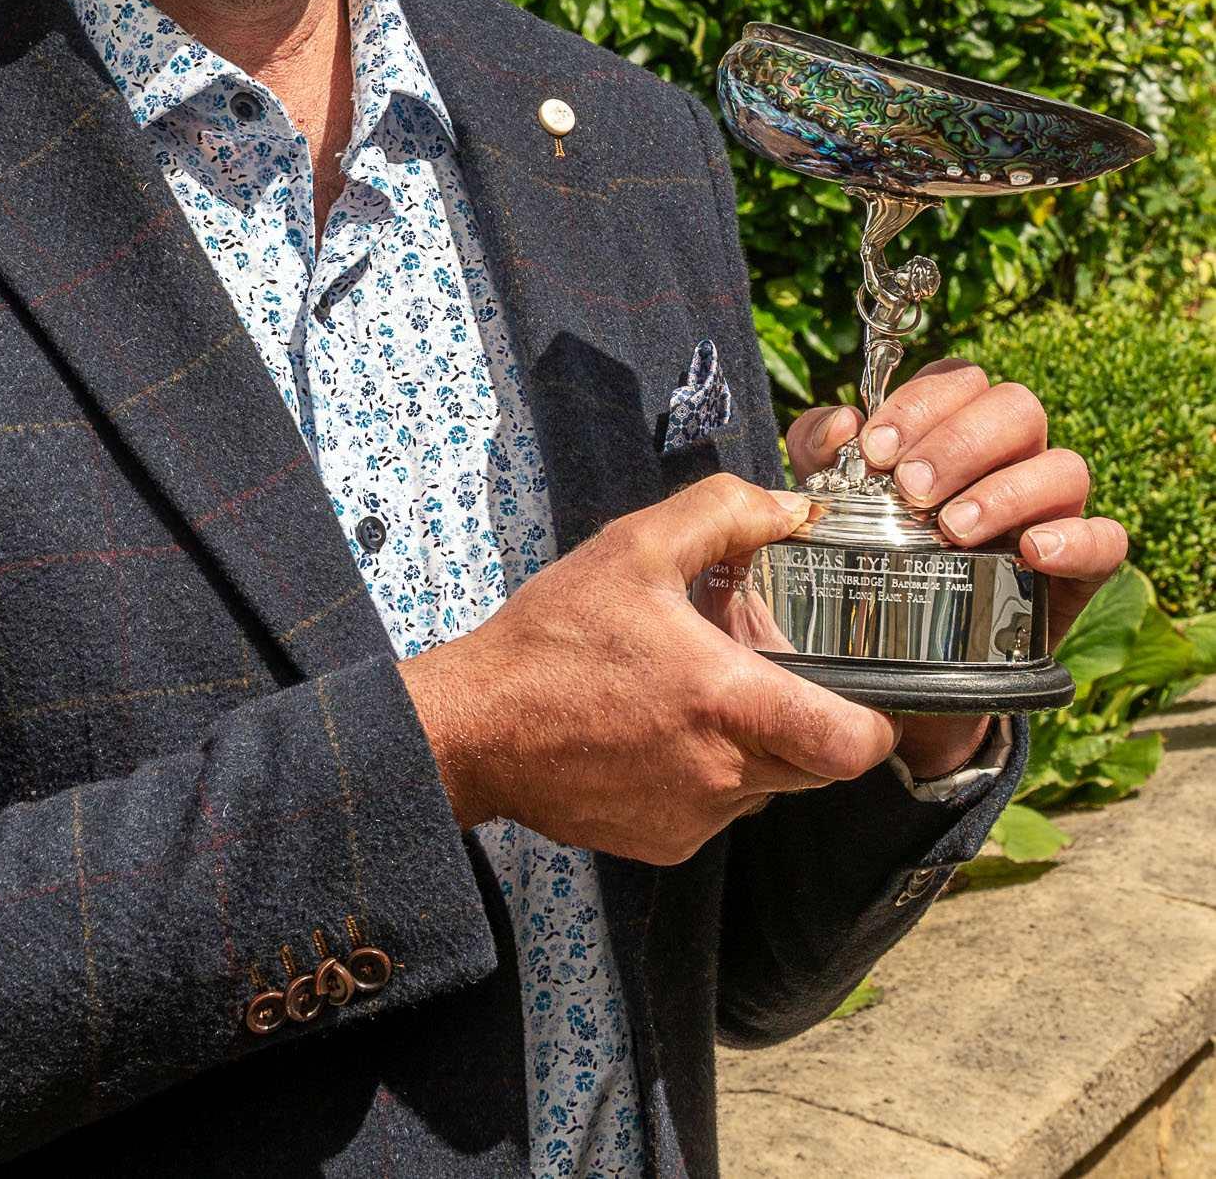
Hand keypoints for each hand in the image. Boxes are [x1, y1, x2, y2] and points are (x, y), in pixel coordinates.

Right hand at [399, 474, 900, 865]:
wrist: (473, 728)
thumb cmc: (552, 638)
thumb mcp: (634, 547)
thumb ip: (724, 513)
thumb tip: (791, 508)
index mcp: (727, 703)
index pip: (852, 746)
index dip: (878, 723)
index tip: (869, 693)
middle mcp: (723, 774)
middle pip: (818, 765)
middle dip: (810, 719)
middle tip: (768, 669)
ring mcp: (694, 817)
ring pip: (768, 784)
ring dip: (756, 743)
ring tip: (699, 691)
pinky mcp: (664, 842)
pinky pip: (718, 807)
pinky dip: (710, 771)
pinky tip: (660, 728)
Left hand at [787, 359, 1127, 779]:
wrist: (900, 658)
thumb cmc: (868, 556)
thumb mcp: (830, 503)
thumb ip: (819, 453)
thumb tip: (841, 421)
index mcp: (955, 426)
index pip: (959, 379)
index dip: (921, 403)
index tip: (875, 449)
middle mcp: (1012, 455)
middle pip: (1017, 408)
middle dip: (959, 443)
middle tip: (910, 489)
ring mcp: (1053, 508)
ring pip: (1063, 466)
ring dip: (1006, 491)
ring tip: (952, 529)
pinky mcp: (1080, 567)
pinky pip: (1106, 538)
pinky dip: (1075, 539)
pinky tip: (1031, 552)